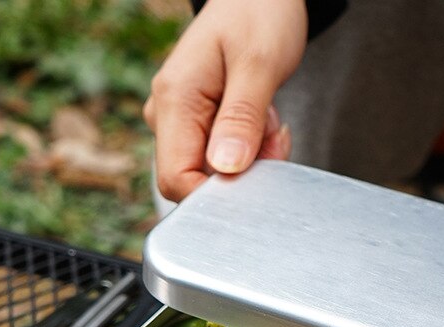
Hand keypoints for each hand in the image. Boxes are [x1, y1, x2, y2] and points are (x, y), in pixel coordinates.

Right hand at [144, 0, 306, 201]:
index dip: (218, 193)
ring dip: (252, 159)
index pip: (177, 180)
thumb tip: (226, 168)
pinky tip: (262, 120)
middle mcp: (167, 115)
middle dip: (243, 174)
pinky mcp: (197, 127)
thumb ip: (242, 119)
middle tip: (275, 133)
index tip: (260, 169)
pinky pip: (223, 160)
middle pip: (198, 181)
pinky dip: (251, 150)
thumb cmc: (258, 15)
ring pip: (214, 173)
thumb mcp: (259, 64)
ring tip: (268, 115)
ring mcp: (180, 123)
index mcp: (174, 99)